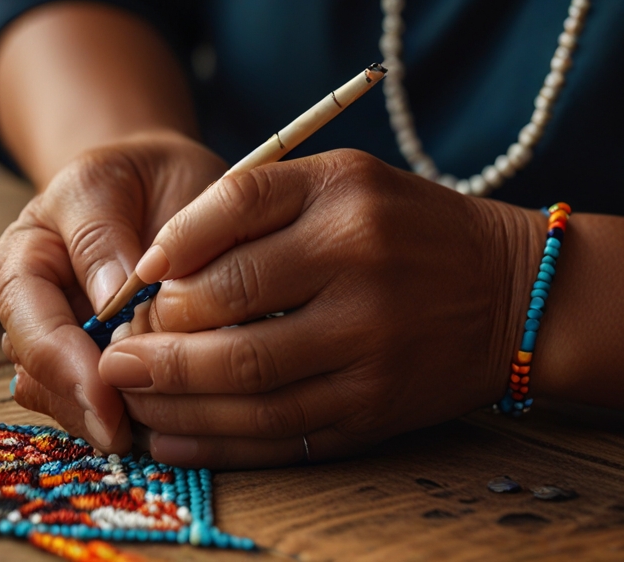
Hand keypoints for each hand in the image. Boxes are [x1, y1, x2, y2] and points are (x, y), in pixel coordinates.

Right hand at [0, 130, 227, 453]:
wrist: (157, 184)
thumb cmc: (133, 177)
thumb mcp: (109, 179)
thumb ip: (100, 234)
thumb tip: (110, 302)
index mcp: (23, 261)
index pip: (30, 324)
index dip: (64, 365)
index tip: (105, 394)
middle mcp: (36, 311)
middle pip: (40, 376)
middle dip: (80, 406)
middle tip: (124, 434)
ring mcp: (66, 343)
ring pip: (68, 400)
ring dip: (103, 419)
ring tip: (147, 431)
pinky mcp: (102, 365)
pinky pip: (103, 404)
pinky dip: (128, 416)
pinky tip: (161, 420)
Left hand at [98, 149, 546, 467]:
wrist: (508, 293)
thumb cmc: (407, 229)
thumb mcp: (345, 183)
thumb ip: (258, 204)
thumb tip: (159, 263)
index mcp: (345, 201)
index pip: (237, 208)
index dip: (171, 243)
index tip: (136, 276)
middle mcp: (360, 269)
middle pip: (230, 305)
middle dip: (157, 332)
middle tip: (116, 351)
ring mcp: (370, 347)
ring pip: (247, 380)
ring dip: (172, 395)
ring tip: (127, 394)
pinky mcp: (373, 408)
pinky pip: (281, 433)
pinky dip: (216, 440)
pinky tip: (171, 437)